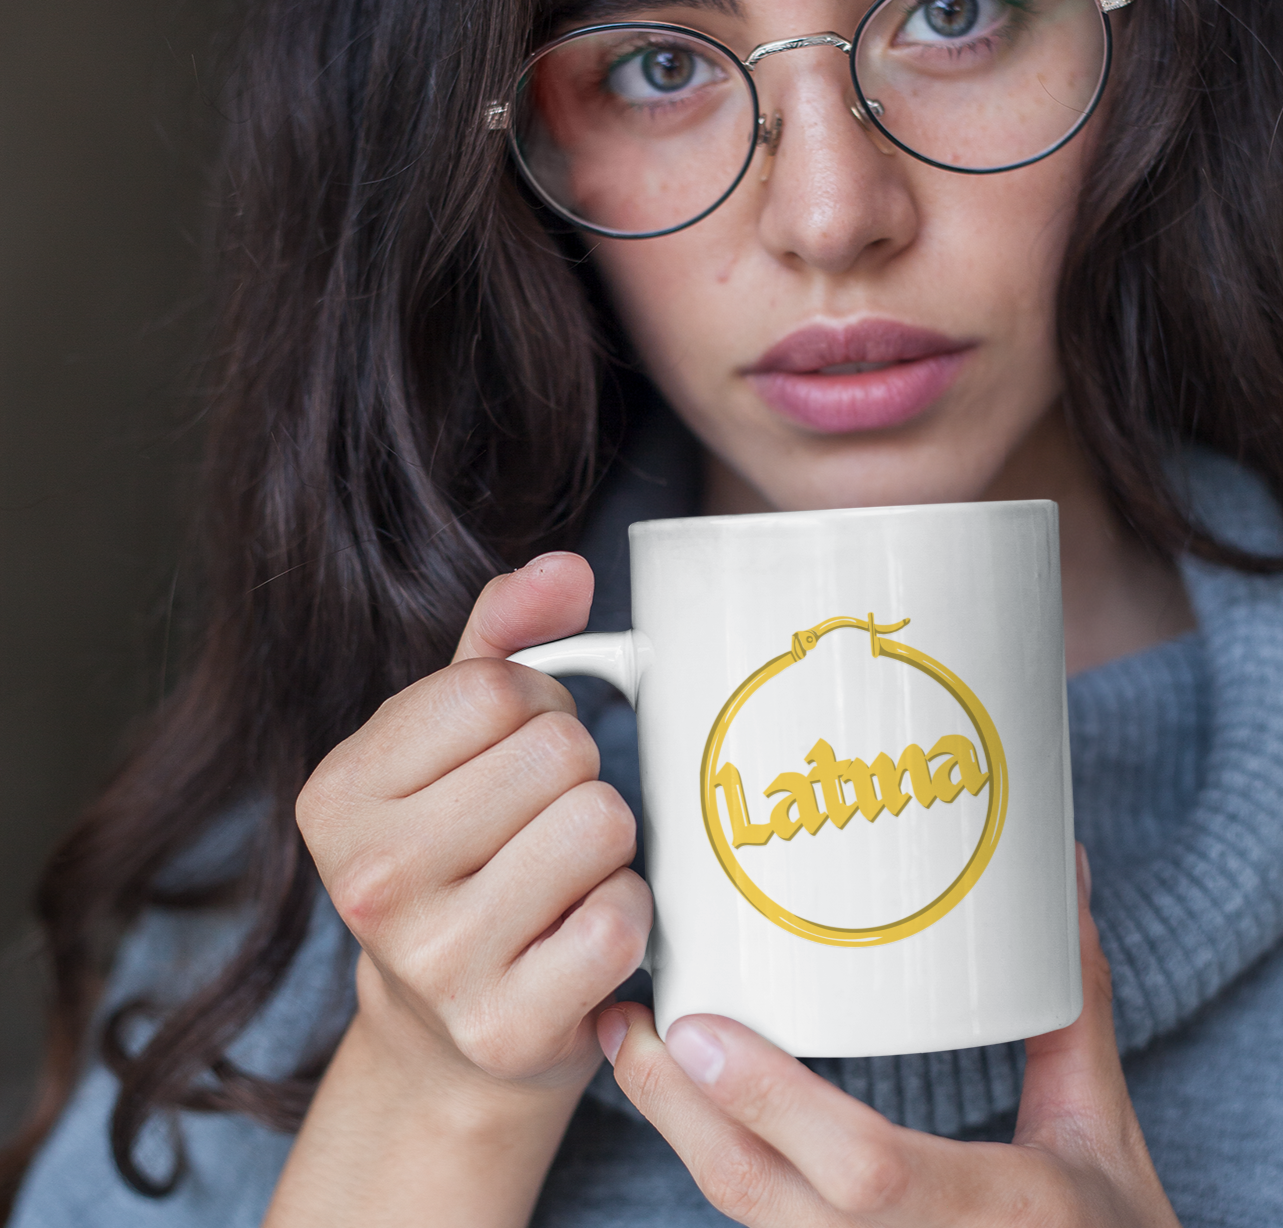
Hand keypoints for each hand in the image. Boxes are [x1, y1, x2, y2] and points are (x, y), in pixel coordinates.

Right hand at [296, 552, 651, 1096]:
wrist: (450, 1031)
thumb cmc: (461, 855)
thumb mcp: (452, 739)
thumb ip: (502, 637)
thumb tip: (567, 570)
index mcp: (337, 793)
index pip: (497, 688)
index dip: (538, 707)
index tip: (515, 755)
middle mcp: (370, 879)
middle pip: (560, 752)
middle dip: (576, 774)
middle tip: (542, 823)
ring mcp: (435, 962)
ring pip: (600, 823)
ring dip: (606, 843)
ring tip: (562, 875)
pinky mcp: (506, 1026)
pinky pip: (622, 919)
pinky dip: (626, 915)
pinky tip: (579, 933)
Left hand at [597, 846, 1178, 1226]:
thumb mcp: (1104, 1127)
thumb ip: (1074, 1005)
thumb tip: (1060, 875)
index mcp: (999, 1213)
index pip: (864, 1173)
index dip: (770, 1103)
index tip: (694, 1027)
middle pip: (762, 1202)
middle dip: (678, 1112)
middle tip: (628, 1020)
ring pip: (747, 1222)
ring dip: (679, 1132)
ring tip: (633, 1046)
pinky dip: (714, 1161)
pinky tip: (682, 1103)